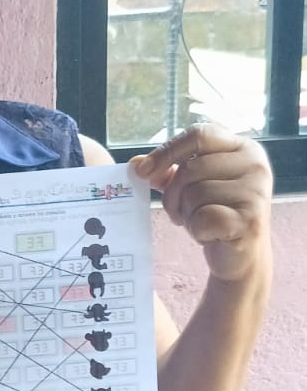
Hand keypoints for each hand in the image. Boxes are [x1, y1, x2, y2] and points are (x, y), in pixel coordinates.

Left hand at [131, 124, 271, 281]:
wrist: (241, 255)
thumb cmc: (216, 215)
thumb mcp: (193, 187)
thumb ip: (168, 172)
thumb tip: (136, 164)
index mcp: (243, 148)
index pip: (199, 135)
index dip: (167, 151)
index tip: (143, 171)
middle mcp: (255, 164)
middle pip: (191, 168)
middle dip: (174, 194)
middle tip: (180, 212)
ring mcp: (255, 191)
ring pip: (195, 194)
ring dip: (187, 214)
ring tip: (201, 223)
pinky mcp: (250, 220)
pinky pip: (203, 218)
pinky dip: (196, 230)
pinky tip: (209, 235)